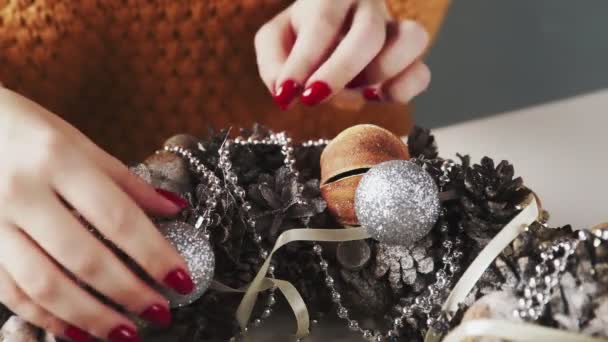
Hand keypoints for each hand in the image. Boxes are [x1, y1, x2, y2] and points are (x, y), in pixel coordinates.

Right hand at [0, 89, 194, 340]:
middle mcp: (23, 193)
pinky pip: (11, 292)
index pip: (118, 217)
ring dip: (90, 317)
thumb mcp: (78, 142)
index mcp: (59, 159)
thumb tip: (175, 210)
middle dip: (128, 293)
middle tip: (160, 312)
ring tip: (124, 333)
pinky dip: (46, 316)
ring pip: (45, 285)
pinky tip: (76, 330)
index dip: (154, 254)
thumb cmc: (27, 131)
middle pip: (85, 257)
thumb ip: (126, 181)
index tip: (182, 280)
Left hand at [255, 0, 430, 108]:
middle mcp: (370, 6)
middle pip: (369, 34)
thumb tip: (285, 90)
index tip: (287, 93)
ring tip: (353, 89)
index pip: (323, 21)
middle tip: (312, 99)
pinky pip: (421, 73)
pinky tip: (374, 95)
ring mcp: (395, 30)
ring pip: (412, 40)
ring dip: (378, 75)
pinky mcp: (410, 60)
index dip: (304, 61)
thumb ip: (273, 62)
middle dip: (340, 72)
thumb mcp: (275, 40)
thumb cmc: (301, 34)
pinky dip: (400, 90)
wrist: (330, 33)